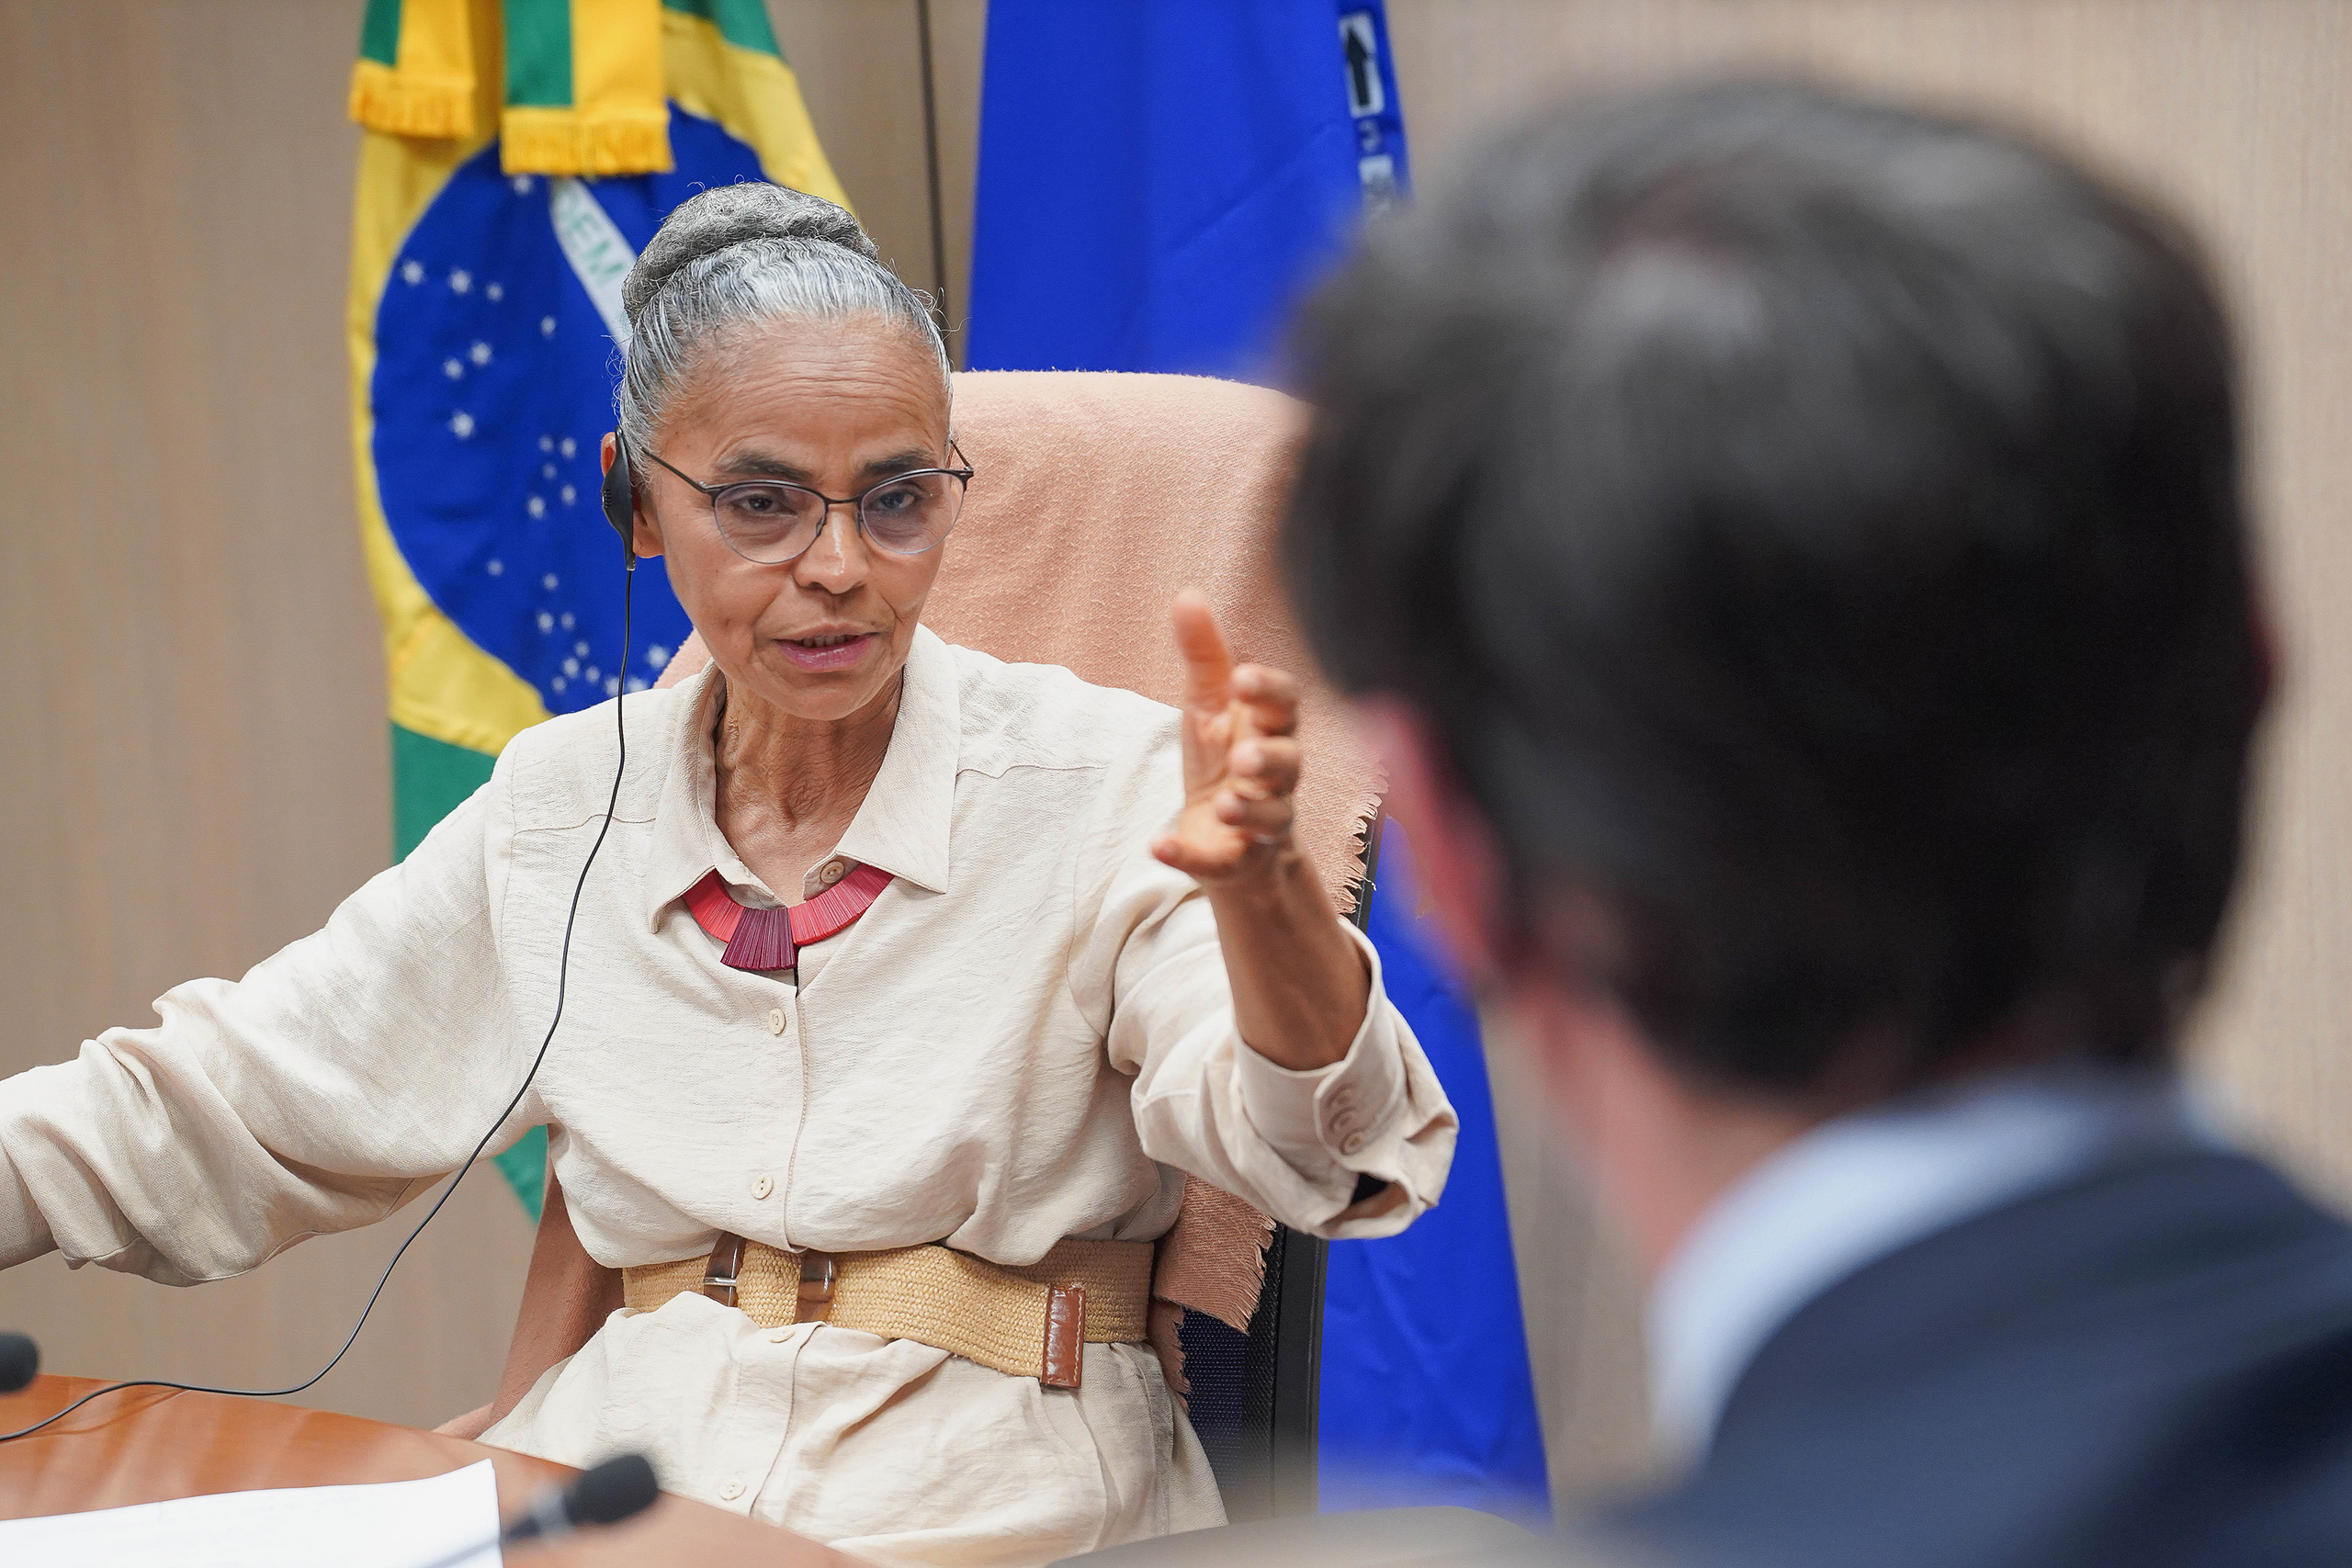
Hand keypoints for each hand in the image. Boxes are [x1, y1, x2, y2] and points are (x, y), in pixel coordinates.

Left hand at [1152, 592, 1303, 885]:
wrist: (1225, 835)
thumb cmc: (1223, 756)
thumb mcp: (1209, 705)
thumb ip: (1204, 655)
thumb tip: (1188, 593)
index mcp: (1269, 729)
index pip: (1285, 706)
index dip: (1268, 693)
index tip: (1242, 679)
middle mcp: (1276, 777)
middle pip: (1289, 764)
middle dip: (1270, 759)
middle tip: (1244, 756)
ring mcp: (1260, 822)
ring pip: (1270, 818)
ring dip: (1249, 811)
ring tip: (1227, 804)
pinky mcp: (1235, 861)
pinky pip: (1219, 863)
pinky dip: (1189, 856)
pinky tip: (1160, 845)